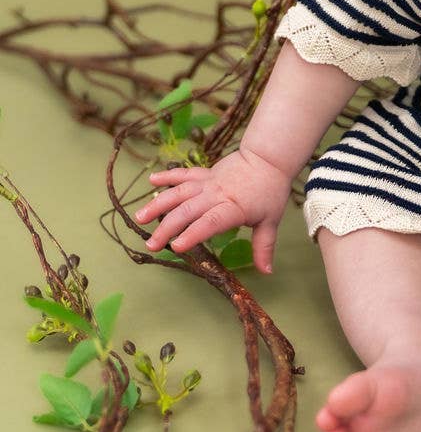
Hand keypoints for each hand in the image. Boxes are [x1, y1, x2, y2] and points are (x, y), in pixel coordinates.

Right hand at [133, 147, 292, 274]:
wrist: (268, 159)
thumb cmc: (269, 192)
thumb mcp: (270, 220)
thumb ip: (264, 246)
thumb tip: (267, 272)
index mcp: (232, 208)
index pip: (210, 222)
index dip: (193, 234)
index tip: (177, 246)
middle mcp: (216, 195)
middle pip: (188, 211)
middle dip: (167, 228)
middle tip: (151, 244)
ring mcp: (208, 182)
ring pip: (179, 192)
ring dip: (159, 204)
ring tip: (140, 218)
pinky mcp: (204, 173)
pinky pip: (183, 174)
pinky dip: (167, 176)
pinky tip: (151, 181)